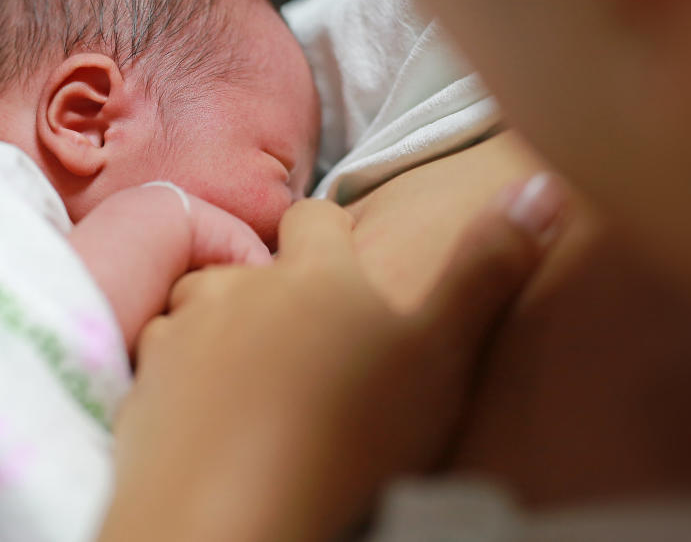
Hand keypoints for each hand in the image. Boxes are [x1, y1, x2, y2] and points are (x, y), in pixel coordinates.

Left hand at [100, 175, 565, 541]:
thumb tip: (544, 182)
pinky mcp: (146, 380)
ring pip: (197, 298)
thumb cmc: (356, 433)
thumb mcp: (445, 352)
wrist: (242, 510)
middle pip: (251, 258)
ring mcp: (186, 330)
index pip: (317, 217)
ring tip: (247, 363)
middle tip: (300, 326)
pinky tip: (202, 402)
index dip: (328, 227)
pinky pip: (159, 352)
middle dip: (269, 279)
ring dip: (219, 318)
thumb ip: (488, 267)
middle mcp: (243, 287)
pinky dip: (179, 366)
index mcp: (317, 274)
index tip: (339, 246)